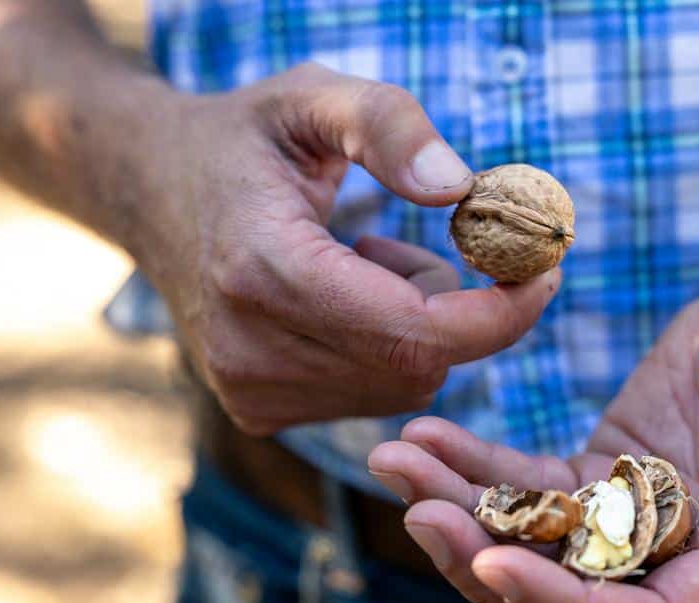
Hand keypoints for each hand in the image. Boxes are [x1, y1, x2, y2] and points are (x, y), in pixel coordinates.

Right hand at [137, 63, 558, 433]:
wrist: (152, 190)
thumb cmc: (246, 139)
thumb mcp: (313, 96)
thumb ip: (389, 126)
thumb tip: (462, 189)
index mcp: (261, 268)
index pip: (412, 331)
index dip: (497, 314)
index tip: (545, 272)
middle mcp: (247, 348)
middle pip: (417, 365)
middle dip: (458, 308)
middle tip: (438, 245)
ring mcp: (247, 389)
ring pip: (400, 386)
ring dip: (418, 327)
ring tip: (369, 260)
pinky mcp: (255, 409)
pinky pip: (369, 396)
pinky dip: (385, 350)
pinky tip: (345, 299)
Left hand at [368, 249, 698, 602]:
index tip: (492, 563)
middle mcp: (687, 554)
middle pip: (572, 600)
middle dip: (488, 566)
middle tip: (418, 509)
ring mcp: (636, 517)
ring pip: (535, 548)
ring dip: (462, 516)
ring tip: (397, 461)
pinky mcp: (601, 473)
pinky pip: (527, 486)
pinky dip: (473, 469)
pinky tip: (424, 436)